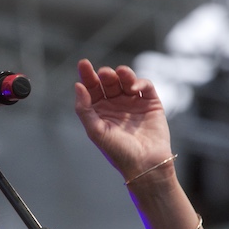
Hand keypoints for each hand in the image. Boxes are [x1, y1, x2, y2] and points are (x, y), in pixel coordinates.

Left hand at [73, 59, 170, 178]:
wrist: (145, 165)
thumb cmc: (118, 151)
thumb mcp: (95, 131)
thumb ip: (84, 109)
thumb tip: (77, 86)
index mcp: (99, 110)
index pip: (91, 88)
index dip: (87, 75)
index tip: (83, 63)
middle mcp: (115, 104)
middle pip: (108, 82)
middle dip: (105, 74)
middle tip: (104, 73)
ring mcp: (133, 103)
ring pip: (126, 80)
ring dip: (123, 74)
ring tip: (120, 73)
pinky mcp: (151, 103)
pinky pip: (145, 86)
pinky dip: (139, 82)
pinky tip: (133, 88)